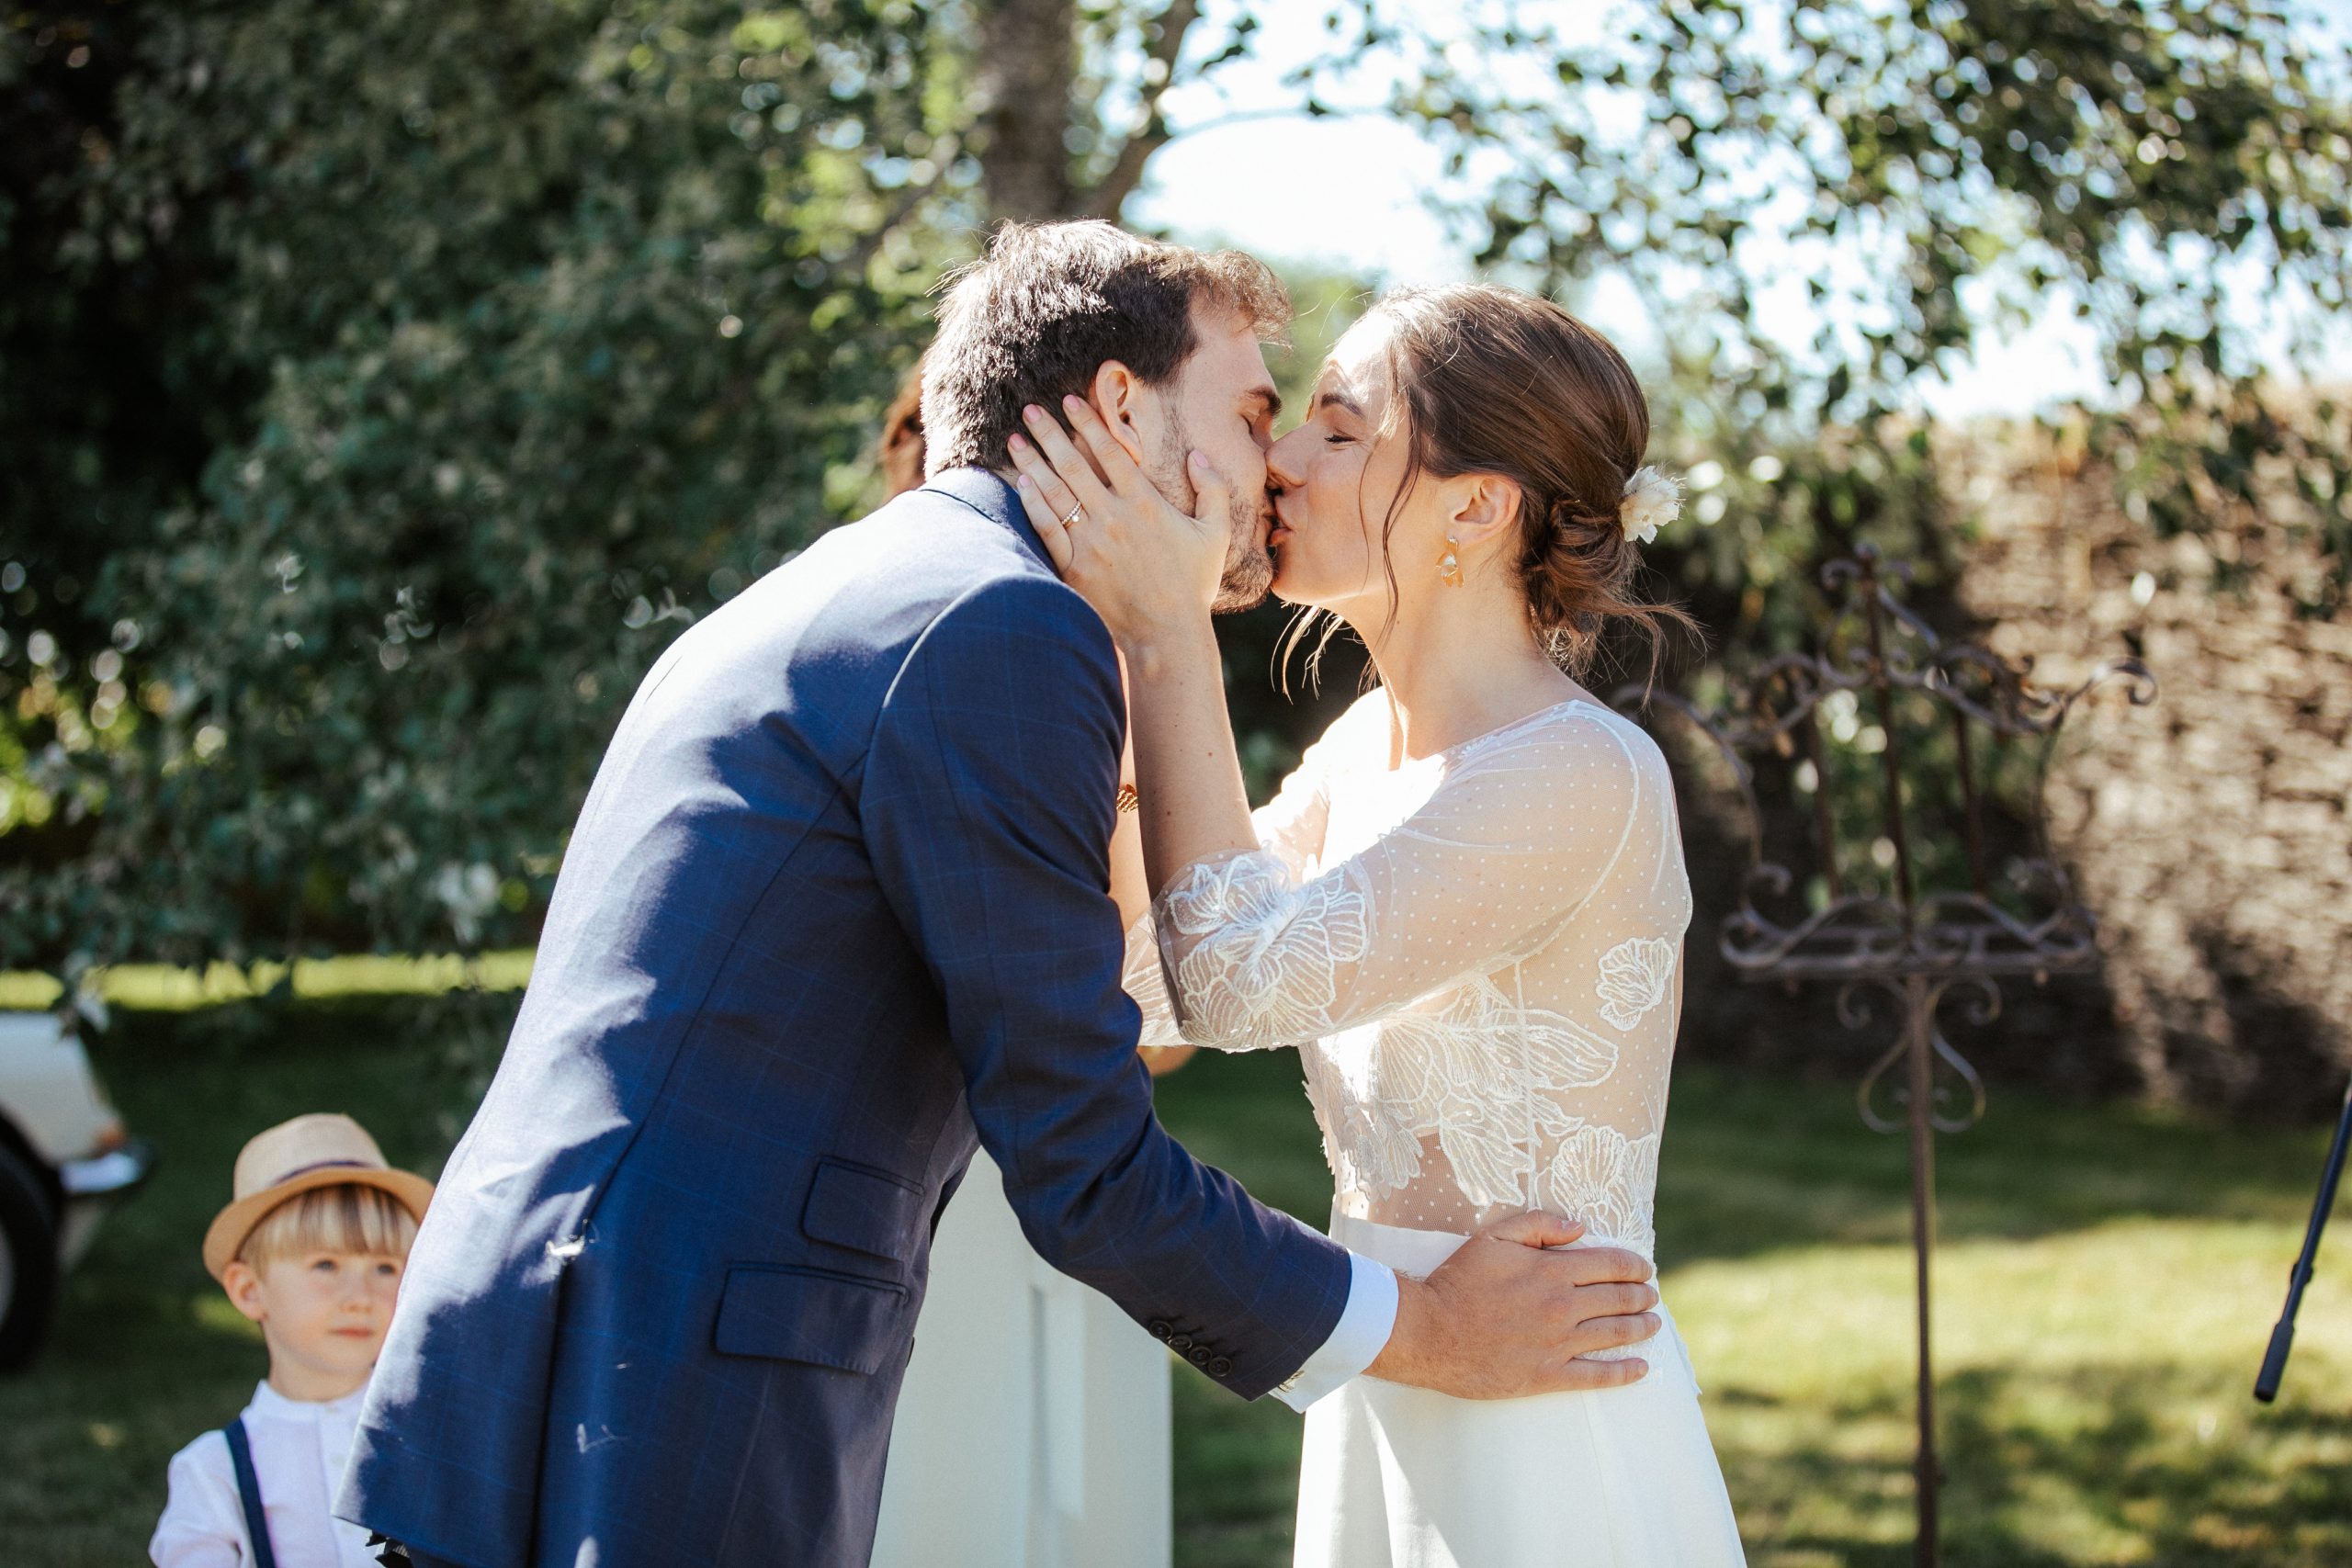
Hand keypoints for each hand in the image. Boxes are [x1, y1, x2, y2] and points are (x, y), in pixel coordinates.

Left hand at [1007, 395, 1229, 649]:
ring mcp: (1091, 542)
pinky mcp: (1074, 567)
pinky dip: (1032, 503)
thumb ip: (1212, 490)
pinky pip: (1047, 528)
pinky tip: (1020, 483)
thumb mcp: (1215, 534)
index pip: (1111, 451)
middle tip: (1030, 410)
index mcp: (1146, 502)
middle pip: (1074, 464)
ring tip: (1015, 439)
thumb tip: (1197, 456)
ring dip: (1032, 461)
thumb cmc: (1193, 585)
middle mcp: (1114, 516)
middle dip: (1050, 433)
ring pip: (1054, 491)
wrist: (1167, 633)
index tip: (1069, 400)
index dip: (1088, 422)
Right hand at [1364, 1210, 1659, 1398]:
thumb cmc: (1457, 1281)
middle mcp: (1562, 1307)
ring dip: (1640, 1328)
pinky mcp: (1547, 1376)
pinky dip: (1624, 1373)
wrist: (1428, 1332)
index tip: (1644, 1268)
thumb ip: (1538, 1226)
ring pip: (1614, 1335)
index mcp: (1551, 1271)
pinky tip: (1640, 1369)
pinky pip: (1596, 1376)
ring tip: (1653, 1324)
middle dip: (1641, 1296)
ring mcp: (1557, 1344)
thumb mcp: (1493, 1238)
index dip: (1633, 1266)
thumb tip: (1580, 1228)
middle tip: (1652, 1296)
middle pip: (1617, 1299)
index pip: (1609, 1265)